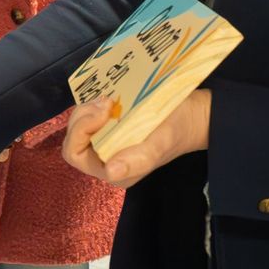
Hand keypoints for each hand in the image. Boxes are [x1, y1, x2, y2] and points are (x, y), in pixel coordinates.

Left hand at [62, 89, 211, 189]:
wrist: (193, 116)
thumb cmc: (177, 130)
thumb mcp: (160, 143)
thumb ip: (138, 160)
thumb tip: (111, 172)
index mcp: (114, 171)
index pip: (75, 153)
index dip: (81, 130)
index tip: (104, 110)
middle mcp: (106, 160)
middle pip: (74, 138)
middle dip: (84, 116)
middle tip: (106, 101)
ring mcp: (107, 143)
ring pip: (80, 125)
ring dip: (89, 108)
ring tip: (109, 98)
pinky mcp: (110, 128)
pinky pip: (90, 116)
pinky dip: (95, 104)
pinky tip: (110, 96)